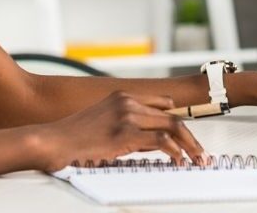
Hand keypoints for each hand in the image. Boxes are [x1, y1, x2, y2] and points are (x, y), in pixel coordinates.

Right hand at [37, 91, 204, 172]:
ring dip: (189, 145)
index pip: (163, 103)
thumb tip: (152, 141)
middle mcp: (128, 101)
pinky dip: (175, 152)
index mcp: (122, 96)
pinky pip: (161, 141)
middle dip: (191, 136)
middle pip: (172, 116)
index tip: (189, 135)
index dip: (179, 120)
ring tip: (197, 159)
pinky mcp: (126, 133)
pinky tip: (178, 161)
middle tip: (201, 153)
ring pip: (173, 126)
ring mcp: (128, 115)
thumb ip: (128, 125)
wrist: (55, 139)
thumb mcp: (104, 121)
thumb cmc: (75, 135)